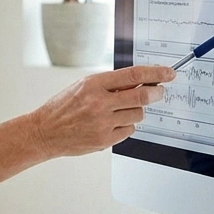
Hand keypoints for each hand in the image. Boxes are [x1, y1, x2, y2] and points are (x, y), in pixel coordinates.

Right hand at [24, 65, 173, 157]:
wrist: (45, 131)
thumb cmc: (63, 108)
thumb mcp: (83, 86)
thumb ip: (110, 84)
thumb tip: (139, 82)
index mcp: (93, 85)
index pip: (133, 76)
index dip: (155, 74)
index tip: (168, 74)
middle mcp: (99, 103)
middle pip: (142, 97)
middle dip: (156, 93)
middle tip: (159, 92)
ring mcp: (103, 123)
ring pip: (137, 115)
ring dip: (134, 111)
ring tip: (118, 111)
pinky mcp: (105, 140)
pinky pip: (129, 131)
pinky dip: (125, 126)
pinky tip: (111, 124)